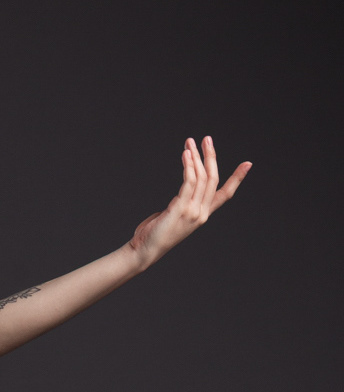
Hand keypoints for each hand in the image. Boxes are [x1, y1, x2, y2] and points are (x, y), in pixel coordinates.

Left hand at [129, 137, 251, 267]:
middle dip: (211, 157)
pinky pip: (189, 182)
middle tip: (207, 139)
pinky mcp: (180, 208)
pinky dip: (189, 166)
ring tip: (190, 142)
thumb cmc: (154, 234)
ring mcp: (192, 212)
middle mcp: (201, 213)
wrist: (144, 251)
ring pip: (201, 177)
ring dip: (196, 157)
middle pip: (213, 179)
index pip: (225, 194)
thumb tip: (180, 195)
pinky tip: (186, 155)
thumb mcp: (173, 216)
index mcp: (202, 215)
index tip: (248, 164)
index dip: (237, 178)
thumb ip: (180, 204)